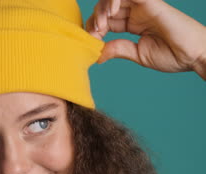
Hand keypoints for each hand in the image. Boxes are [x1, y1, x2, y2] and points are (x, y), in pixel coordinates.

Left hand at [86, 0, 205, 78]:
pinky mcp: (151, 3)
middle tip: (92, 34)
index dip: (93, 28)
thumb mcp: (138, 54)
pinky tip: (110, 13)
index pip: (106, 20)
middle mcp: (137, 12)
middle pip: (106, 8)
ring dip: (102, 10)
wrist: (195, 55)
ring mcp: (143, 6)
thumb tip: (96, 54)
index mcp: (133, 24)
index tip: (90, 41)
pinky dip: (115, 0)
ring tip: (99, 25)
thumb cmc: (173, 55)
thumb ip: (118, 49)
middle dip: (94, 19)